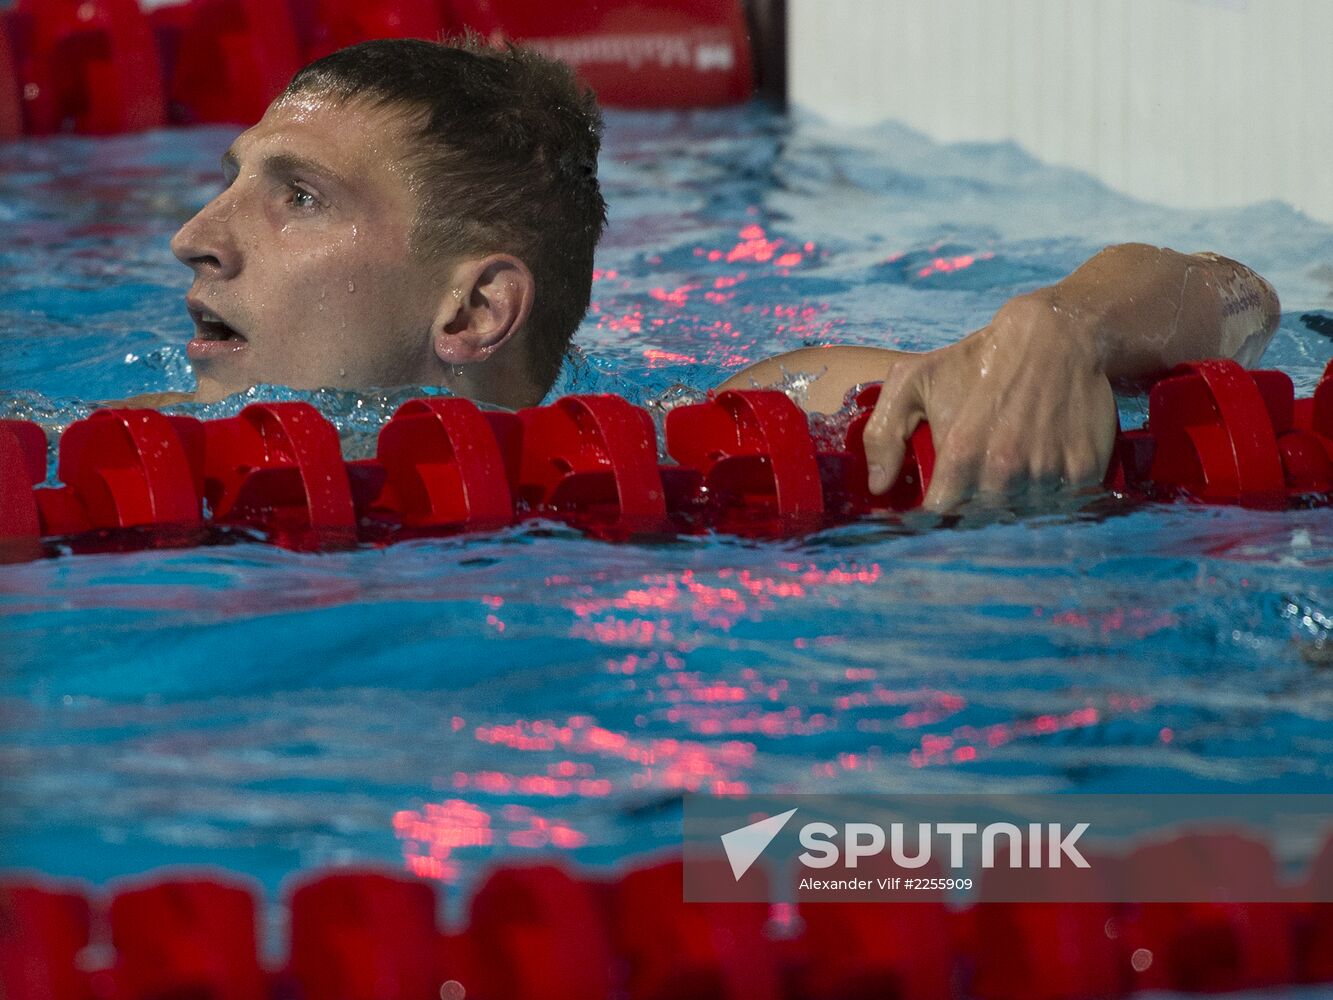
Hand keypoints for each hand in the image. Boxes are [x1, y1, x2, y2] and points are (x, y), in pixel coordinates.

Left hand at [863, 293, 1117, 510]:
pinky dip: (1052, 496)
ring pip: (1023, 516)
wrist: (1056, 335)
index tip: (939, 504)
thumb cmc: (977, 360)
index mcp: (961, 452)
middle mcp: (1005, 468)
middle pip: (982, 520)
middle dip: (975, 509)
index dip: (936, 514)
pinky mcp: (1085, 468)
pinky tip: (1041, 470)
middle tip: (977, 484)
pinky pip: (1064, 505)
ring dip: (1014, 504)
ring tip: (1011, 473)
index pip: (939, 515)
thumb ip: (883, 433)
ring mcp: (1048, 471)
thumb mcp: (914, 379)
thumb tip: (878, 486)